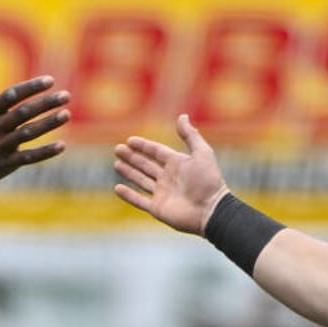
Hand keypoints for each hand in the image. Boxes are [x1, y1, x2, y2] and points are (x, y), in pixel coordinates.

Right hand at [0, 49, 69, 193]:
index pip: (10, 96)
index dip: (30, 88)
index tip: (50, 80)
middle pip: (23, 113)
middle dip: (45, 104)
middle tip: (66, 95)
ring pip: (28, 134)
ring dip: (48, 124)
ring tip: (66, 114)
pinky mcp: (4, 164)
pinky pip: (27, 158)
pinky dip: (45, 152)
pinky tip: (61, 145)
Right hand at [114, 113, 228, 234]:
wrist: (211, 209)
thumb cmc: (208, 181)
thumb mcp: (202, 153)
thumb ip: (191, 135)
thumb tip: (182, 116)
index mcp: (178, 164)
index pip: (156, 152)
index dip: (144, 146)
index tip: (130, 140)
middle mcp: (168, 178)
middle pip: (146, 165)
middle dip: (132, 157)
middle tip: (118, 149)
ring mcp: (162, 194)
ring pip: (141, 180)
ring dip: (129, 172)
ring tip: (116, 164)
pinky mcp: (158, 209)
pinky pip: (140, 201)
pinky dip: (128, 195)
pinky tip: (117, 188)